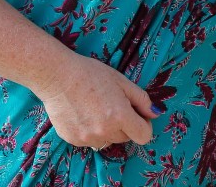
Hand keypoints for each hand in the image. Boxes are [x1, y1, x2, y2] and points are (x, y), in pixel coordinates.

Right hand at [38, 52, 158, 150]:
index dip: (144, 125)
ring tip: (97, 107)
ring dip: (108, 129)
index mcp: (120, 116)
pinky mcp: (74, 141)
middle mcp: (105, 132)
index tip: (138, 115)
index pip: (144, 136)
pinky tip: (84, 112)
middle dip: (125, 124)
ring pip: (108, 140)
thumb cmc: (92, 74)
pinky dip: (92, 130)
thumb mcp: (122, 81)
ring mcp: (88, 139)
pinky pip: (91, 140)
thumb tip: (155, 113)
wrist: (59, 77)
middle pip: (126, 137)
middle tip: (114, 105)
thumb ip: (141, 99)